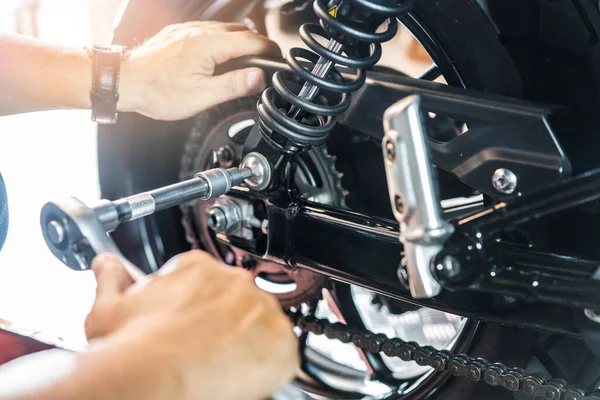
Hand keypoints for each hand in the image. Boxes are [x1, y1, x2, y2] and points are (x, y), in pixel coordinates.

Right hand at [85, 251, 297, 399]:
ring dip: (246, 341)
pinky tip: (241, 374)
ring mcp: (261, 309)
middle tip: (204, 348)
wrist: (151, 377)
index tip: (191, 324)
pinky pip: (282, 350)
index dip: (199, 306)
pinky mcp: (281, 341)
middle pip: (236, 301)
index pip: (207, 281)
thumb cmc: (130, 348)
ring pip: (260, 324)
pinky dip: (268, 364)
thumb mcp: (109, 307)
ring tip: (220, 364)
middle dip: (224, 322)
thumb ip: (112, 279)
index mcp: (198, 267)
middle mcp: (234, 281)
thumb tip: (106, 265)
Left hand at [118, 21, 279, 120]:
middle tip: (263, 63)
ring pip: (224, 30)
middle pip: (241, 32)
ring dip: (238, 43)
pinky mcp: (179, 33)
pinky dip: (220, 41)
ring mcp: (188, 30)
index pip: (252, 41)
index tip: (277, 59)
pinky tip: (217, 57)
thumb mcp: (202, 96)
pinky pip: (208, 31)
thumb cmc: (158, 92)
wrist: (125, 83)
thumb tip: (258, 78)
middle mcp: (200, 32)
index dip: (269, 51)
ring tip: (243, 63)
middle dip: (256, 46)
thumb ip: (234, 85)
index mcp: (209, 45)